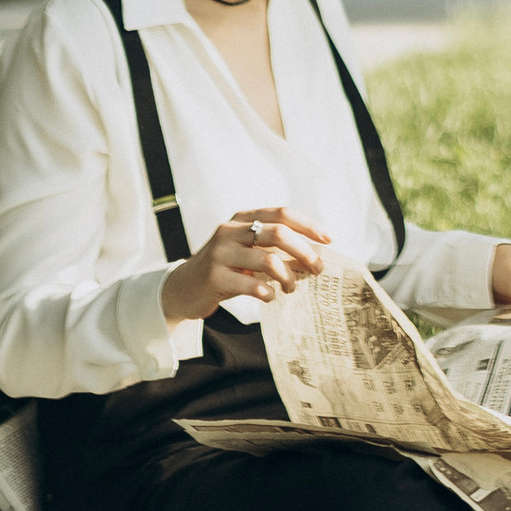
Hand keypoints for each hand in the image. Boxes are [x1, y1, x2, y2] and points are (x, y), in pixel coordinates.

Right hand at [159, 203, 331, 324]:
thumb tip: (313, 256)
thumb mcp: (245, 251)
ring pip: (268, 259)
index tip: (329, 239)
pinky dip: (268, 292)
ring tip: (291, 289)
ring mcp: (220, 253)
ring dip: (288, 277)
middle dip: (304, 252)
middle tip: (317, 269)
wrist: (182, 288)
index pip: (282, 213)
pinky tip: (270, 297)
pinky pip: (251, 284)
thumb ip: (272, 247)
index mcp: (241, 218)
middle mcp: (230, 230)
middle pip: (278, 233)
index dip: (308, 225)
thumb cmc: (224, 269)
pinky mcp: (214, 277)